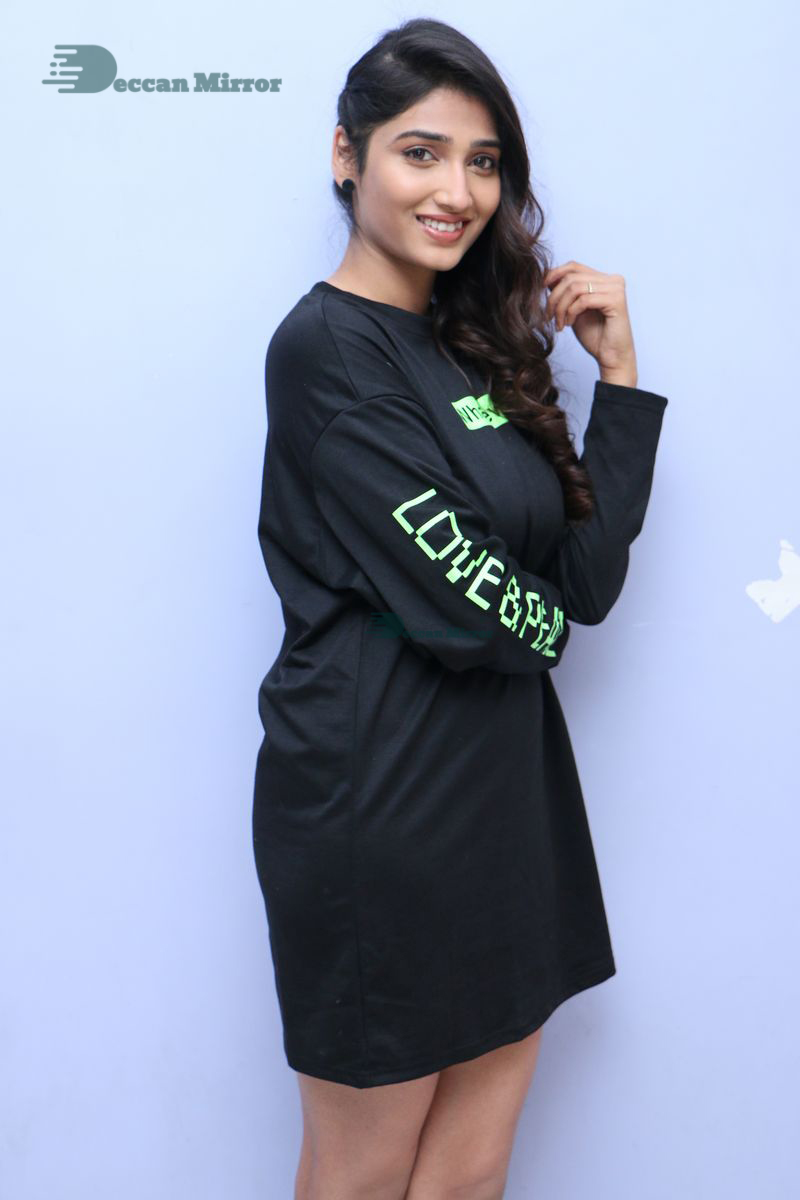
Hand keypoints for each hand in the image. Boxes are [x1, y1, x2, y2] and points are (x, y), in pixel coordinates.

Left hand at [543, 261, 637, 381]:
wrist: (610, 357)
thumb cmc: (594, 336)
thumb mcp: (573, 309)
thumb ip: (565, 293)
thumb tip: (546, 277)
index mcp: (603, 279)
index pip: (574, 266)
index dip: (554, 275)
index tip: (540, 290)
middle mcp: (612, 280)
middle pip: (571, 277)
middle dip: (554, 297)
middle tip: (548, 316)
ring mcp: (616, 288)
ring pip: (575, 288)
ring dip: (561, 307)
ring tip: (559, 323)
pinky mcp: (616, 300)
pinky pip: (584, 300)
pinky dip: (571, 312)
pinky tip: (568, 324)